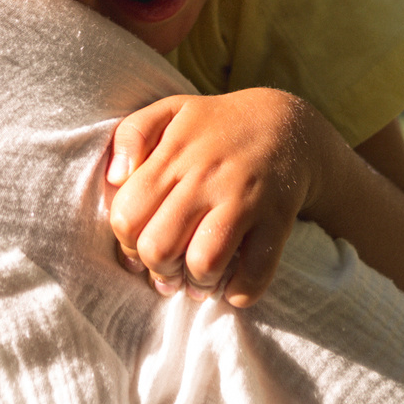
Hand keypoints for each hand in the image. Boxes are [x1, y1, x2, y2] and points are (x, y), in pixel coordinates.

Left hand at [103, 89, 329, 307]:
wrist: (287, 125)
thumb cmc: (216, 127)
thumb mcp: (170, 111)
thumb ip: (131, 135)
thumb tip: (115, 178)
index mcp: (174, 154)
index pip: (127, 216)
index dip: (127, 242)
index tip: (142, 243)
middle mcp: (207, 176)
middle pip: (159, 248)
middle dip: (158, 269)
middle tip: (169, 267)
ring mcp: (244, 200)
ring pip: (204, 264)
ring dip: (196, 283)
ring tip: (199, 278)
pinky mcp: (278, 220)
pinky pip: (255, 274)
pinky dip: (239, 292)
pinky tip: (232, 283)